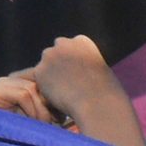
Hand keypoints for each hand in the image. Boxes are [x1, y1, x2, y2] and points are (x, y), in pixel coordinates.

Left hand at [0, 35, 117, 131]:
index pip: (71, 46)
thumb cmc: (105, 93)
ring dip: (50, 74)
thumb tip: (76, 70)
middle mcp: (64, 43)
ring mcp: (50, 56)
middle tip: (66, 82)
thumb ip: (85, 63)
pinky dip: (46, 87)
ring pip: (45, 65)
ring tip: (63, 92)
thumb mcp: (101, 69)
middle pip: (55, 52)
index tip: (78, 74)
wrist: (97, 104)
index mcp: (82, 41)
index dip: (73, 61)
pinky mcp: (39, 70)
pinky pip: (39, 79)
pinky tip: (57, 97)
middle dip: (58, 63)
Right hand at [0, 73, 65, 127]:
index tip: (60, 115)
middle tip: (54, 121)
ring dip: (40, 111)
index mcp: (19, 82)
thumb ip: (49, 95)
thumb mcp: (47, 110)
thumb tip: (64, 81)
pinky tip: (32, 123)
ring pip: (31, 88)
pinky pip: (23, 95)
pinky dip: (32, 111)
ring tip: (42, 124)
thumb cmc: (35, 133)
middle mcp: (7, 80)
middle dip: (47, 104)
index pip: (39, 78)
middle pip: (36, 82)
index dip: (50, 96)